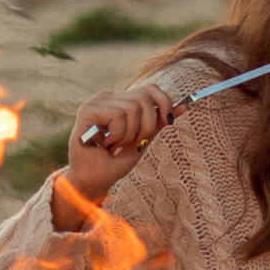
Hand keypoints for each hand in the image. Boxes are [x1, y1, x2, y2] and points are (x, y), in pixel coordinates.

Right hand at [53, 83, 171, 221]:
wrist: (92, 181)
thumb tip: (182, 106)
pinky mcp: (87, 110)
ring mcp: (97, 102)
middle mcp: (108, 97)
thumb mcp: (142, 141)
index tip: (169, 120)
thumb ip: (157, 123)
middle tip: (132, 142)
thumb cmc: (113, 163)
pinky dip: (117, 134)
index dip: (164, 102)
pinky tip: (105, 143)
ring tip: (114, 144)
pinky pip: (117, 115)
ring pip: (132, 108)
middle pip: (144, 97)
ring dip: (128, 134)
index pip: (150, 88)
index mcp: (120, 100)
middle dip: (146, 125)